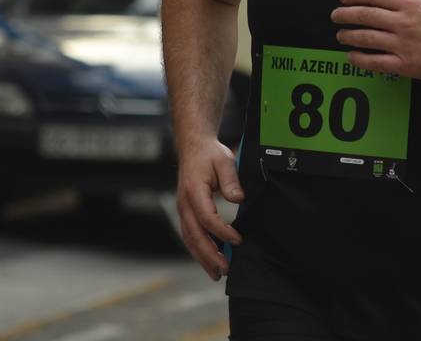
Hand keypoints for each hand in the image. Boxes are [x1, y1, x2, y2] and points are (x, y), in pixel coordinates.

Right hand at [175, 139, 243, 280]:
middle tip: (226, 269)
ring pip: (190, 239)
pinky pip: (190, 235)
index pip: (206, 217)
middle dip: (210, 255)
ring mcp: (182, 209)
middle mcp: (184, 203)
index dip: (222, 231)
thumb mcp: (224, 160)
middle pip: (195, 235)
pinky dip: (198, 251)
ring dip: (203, 258)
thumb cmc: (210, 154)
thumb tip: (238, 199)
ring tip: (218, 273)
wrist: (193, 147)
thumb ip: (231, 180)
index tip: (238, 239)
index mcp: (194, 190)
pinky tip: (209, 262)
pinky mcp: (186, 213)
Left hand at [331, 0, 420, 82]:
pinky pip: (374, 62)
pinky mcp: (403, 64)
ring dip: (347, 36)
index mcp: (409, 4)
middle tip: (336, 16)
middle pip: (365, 15)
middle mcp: (404, 23)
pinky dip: (358, 59)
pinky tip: (351, 55)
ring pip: (365, 38)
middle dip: (344, 15)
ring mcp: (402, 44)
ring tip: (341, 35)